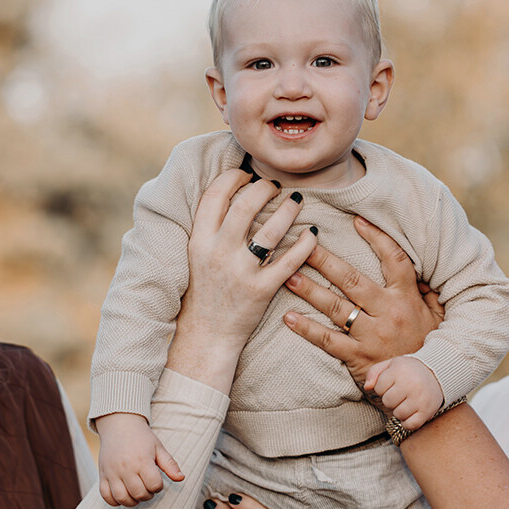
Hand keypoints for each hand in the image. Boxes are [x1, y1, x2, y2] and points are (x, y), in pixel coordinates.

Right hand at [95, 413, 182, 506]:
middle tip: (147, 487)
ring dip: (132, 501)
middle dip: (147, 495)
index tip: (157, 480)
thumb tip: (181, 478)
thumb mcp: (158, 447)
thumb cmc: (141, 437)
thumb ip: (170, 464)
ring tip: (136, 492)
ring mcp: (112, 472)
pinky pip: (106, 496)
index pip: (154, 485)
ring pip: (122, 498)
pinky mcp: (102, 475)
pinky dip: (114, 501)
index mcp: (142, 460)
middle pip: (139, 494)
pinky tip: (123, 495)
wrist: (119, 425)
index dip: (158, 487)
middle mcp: (126, 468)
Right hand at [168, 169, 316, 388]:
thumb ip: (210, 225)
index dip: (234, 177)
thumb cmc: (205, 287)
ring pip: (272, 229)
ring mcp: (241, 271)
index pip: (216, 194)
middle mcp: (218, 252)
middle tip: (274, 186)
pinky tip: (312, 234)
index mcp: (199, 239)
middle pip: (246, 204)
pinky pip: (290, 260)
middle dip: (264, 188)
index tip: (247, 175)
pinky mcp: (261, 290)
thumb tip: (231, 189)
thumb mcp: (197, 253)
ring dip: (289, 209)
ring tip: (296, 201)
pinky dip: (305, 244)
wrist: (207, 333)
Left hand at [283, 216, 444, 382]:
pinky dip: (306, 329)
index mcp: (407, 298)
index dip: (377, 238)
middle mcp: (388, 313)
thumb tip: (421, 268)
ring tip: (288, 275)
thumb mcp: (438, 316)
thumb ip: (428, 291)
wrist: (424, 389)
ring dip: (310, 290)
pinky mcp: (358, 358)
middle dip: (324, 260)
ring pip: (336, 307)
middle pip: (352, 280)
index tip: (357, 220)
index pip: (393, 260)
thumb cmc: (429, 347)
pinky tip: (288, 318)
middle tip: (301, 243)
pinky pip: (328, 341)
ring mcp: (372, 336)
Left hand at [364, 355, 443, 430]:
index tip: (392, 384)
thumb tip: (367, 387)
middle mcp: (411, 384)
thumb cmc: (409, 371)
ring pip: (398, 414)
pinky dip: (407, 423)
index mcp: (400, 370)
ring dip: (399, 410)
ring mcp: (420, 399)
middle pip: (387, 401)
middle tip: (399, 394)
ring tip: (405, 402)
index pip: (379, 388)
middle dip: (390, 399)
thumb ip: (374, 372)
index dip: (382, 388)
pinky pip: (410, 425)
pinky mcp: (427, 411)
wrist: (437, 375)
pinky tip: (409, 414)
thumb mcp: (391, 364)